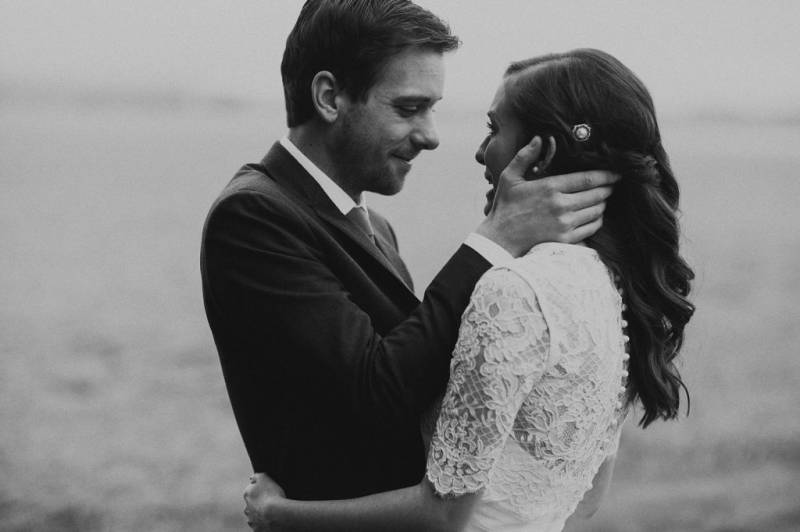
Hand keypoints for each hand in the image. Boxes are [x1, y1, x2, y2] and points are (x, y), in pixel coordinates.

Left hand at [243, 472, 285, 530]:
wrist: (275, 515)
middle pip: (251, 505)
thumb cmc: (271, 495)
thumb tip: (252, 478)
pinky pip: (260, 526)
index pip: (251, 491)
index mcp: (247, 495)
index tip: (268, 492)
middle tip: (271, 502)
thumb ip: (257, 476)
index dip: (260, 491)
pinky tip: (272, 520)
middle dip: (258, 504)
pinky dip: (265, 524)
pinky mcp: (257, 530)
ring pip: (255, 516)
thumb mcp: (264, 478)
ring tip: (273, 512)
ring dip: (260, 515)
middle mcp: (247, 508)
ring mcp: (252, 520)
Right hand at [476, 136, 618, 256]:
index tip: (617, 172)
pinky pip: (591, 227)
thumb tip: (538, 138)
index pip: (587, 179)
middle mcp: (560, 205)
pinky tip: (595, 215)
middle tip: (613, 184)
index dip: (606, 175)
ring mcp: (564, 223)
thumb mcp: (509, 177)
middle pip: (597, 194)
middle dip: (608, 188)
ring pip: (597, 210)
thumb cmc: (504, 207)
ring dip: (603, 203)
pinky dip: (598, 220)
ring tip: (603, 198)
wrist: (499, 240)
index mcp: (550, 187)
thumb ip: (524, 157)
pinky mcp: (566, 239)